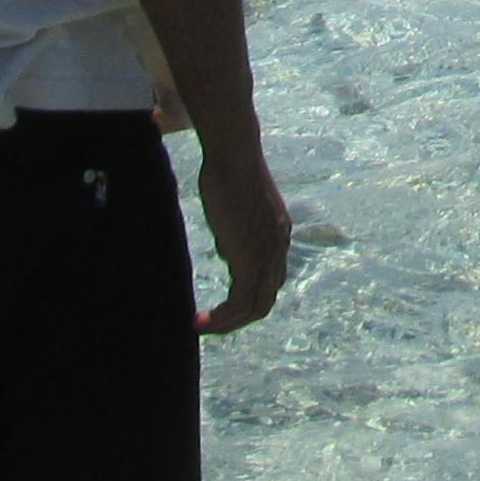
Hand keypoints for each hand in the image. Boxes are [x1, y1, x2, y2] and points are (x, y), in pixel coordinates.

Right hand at [194, 146, 294, 334]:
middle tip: (210, 324)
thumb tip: (227, 248)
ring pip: (255, 307)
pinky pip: (241, 302)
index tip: (221, 305)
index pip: (270, 280)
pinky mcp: (251, 258)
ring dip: (227, 323)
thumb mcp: (237, 207)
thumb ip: (237, 230)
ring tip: (200, 326)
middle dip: (237, 318)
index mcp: (278, 235)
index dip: (247, 297)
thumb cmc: (228, 170)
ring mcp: (269, 255)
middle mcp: (279, 249)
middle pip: (265, 300)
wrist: (234, 154)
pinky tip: (200, 320)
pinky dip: (222, 318)